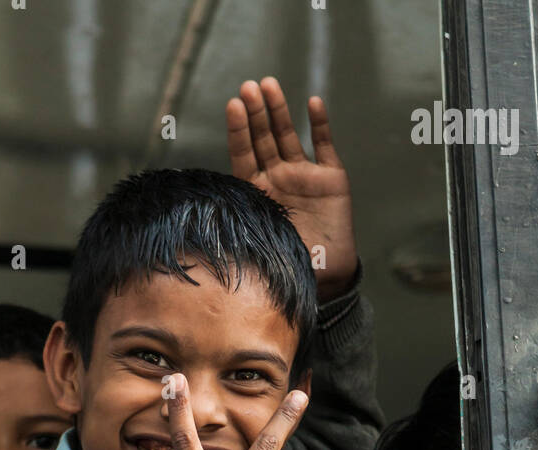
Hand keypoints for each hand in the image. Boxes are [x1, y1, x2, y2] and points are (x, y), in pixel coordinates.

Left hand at [226, 77, 356, 301]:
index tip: (232, 105)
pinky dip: (320, 124)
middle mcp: (277, 178)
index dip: (238, 131)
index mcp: (256, 193)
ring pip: (288, 135)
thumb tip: (208, 223)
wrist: (327, 276)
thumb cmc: (290, 265)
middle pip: (262, 138)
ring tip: (269, 84)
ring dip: (279, 110)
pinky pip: (324, 146)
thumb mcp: (260, 246)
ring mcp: (303, 175)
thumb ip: (242, 228)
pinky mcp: (330, 177)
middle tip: (247, 88)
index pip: (243, 155)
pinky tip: (313, 103)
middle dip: (255, 113)